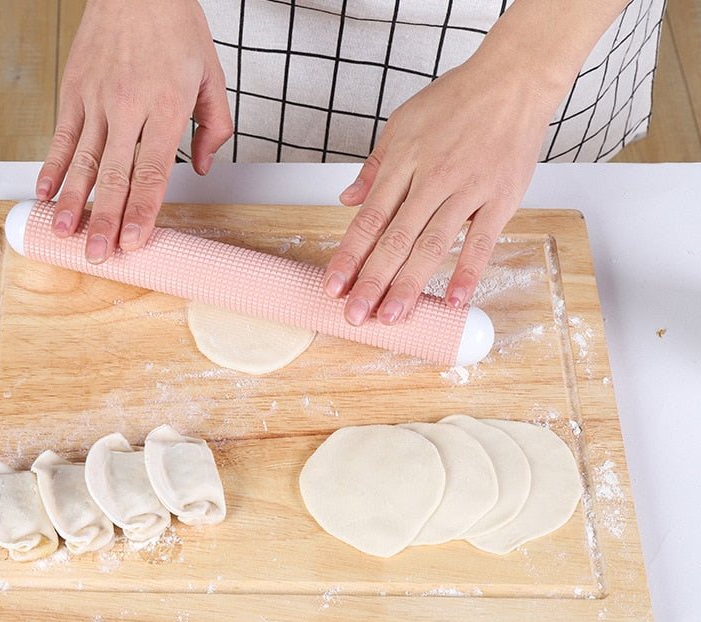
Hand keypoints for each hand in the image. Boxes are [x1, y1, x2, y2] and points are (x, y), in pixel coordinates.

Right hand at [35, 0, 231, 262]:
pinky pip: (62, 134)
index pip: (153, 172)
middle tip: (97, 254)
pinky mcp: (74, 89)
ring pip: (83, 160)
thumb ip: (213, 127)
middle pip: (115, 175)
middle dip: (105, 220)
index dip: (143, 211)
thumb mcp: (211, 76)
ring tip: (63, 232)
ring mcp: (96, 98)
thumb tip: (204, 168)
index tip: (134, 241)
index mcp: (166, 108)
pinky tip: (44, 191)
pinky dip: (52, 165)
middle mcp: (128, 106)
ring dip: (72, 200)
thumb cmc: (175, 27)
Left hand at [323, 49, 553, 325]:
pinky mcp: (501, 199)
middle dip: (372, 281)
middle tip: (355, 315)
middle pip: (395, 239)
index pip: (369, 219)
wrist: (513, 78)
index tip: (333, 286)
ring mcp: (467, 190)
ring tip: (392, 317)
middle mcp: (432, 179)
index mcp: (403, 163)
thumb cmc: (456, 101)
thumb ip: (374, 166)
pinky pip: (482, 241)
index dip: (349, 256)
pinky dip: (466, 272)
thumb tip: (346, 199)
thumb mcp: (402, 123)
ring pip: (432, 244)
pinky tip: (450, 300)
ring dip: (410, 284)